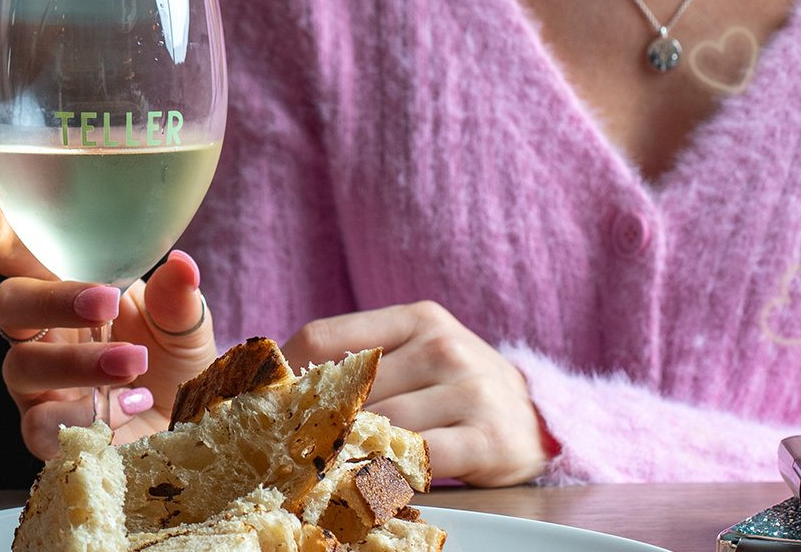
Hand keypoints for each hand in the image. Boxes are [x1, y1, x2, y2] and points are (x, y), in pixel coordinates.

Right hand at [0, 188, 217, 458]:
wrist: (188, 430)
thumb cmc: (173, 367)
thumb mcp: (185, 328)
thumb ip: (176, 299)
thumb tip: (180, 265)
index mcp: (66, 293)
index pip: (20, 259)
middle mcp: (42, 336)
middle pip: (9, 305)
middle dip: (50, 299)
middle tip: (105, 302)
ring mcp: (38, 387)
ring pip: (21, 364)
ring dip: (77, 362)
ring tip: (132, 364)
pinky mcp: (46, 435)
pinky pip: (38, 425)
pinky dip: (80, 418)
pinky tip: (124, 409)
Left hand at [281, 301, 557, 486]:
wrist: (538, 419)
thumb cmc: (456, 390)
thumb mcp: (415, 357)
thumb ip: (360, 362)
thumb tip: (280, 385)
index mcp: (417, 318)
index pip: (326, 337)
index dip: (285, 373)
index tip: (263, 403)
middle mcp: (444, 346)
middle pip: (350, 388)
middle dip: (313, 421)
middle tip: (279, 447)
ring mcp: (470, 389)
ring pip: (381, 425)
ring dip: (346, 450)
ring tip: (317, 469)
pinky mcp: (488, 436)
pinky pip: (420, 459)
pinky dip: (386, 473)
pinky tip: (366, 483)